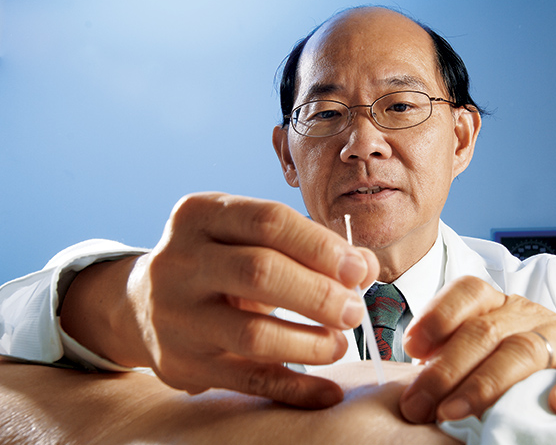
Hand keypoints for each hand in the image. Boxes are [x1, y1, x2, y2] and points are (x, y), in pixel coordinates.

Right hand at [61, 192, 378, 408]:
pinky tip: (327, 391)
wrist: (142, 304)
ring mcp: (175, 316)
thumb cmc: (218, 263)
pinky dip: (295, 388)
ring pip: (253, 334)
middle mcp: (179, 261)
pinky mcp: (182, 364)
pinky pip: (248, 380)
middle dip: (319, 295)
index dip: (320, 246)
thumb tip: (364, 268)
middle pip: (260, 273)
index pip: (268, 221)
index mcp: (199, 215)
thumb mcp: (252, 239)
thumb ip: (310, 247)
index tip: (357, 270)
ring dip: (310, 343)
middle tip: (354, 311)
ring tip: (339, 343)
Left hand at [398, 275, 555, 422]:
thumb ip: (461, 353)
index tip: (411, 347)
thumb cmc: (540, 352)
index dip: (438, 314)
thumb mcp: (500, 342)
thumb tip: (413, 383)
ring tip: (454, 411)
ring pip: (525, 351)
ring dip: (486, 383)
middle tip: (417, 405)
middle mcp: (531, 316)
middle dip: (446, 369)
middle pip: (485, 331)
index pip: (470, 292)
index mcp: (503, 307)